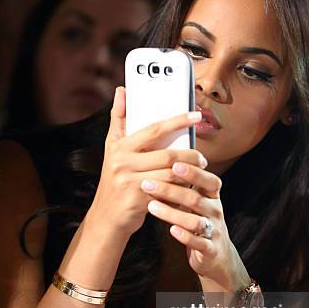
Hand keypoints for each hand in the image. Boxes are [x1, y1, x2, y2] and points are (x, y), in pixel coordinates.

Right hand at [88, 87, 205, 237]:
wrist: (106, 217)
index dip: (177, 121)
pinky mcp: (137, 201)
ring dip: (189, 173)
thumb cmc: (114, 180)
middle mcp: (122, 163)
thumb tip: (122, 91)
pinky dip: (181, 189)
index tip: (196, 115)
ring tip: (198, 172)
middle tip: (202, 158)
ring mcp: (129, 182)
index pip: (154, 129)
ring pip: (171, 174)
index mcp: (120, 147)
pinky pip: (168, 192)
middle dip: (190, 155)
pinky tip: (189, 188)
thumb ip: (119, 120)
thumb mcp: (112, 149)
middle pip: (167, 154)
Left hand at [141, 159, 249, 291]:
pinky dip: (186, 236)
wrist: (215, 254)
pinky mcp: (210, 250)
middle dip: (171, 190)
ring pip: (196, 221)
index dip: (193, 172)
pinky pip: (200, 243)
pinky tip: (172, 230)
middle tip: (147, 184)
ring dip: (173, 213)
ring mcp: (214, 231)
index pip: (208, 180)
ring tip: (152, 206)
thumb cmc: (199, 221)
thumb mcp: (196, 201)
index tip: (174, 164)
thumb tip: (159, 163)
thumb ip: (183, 185)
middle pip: (195, 198)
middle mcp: (215, 211)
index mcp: (213, 197)